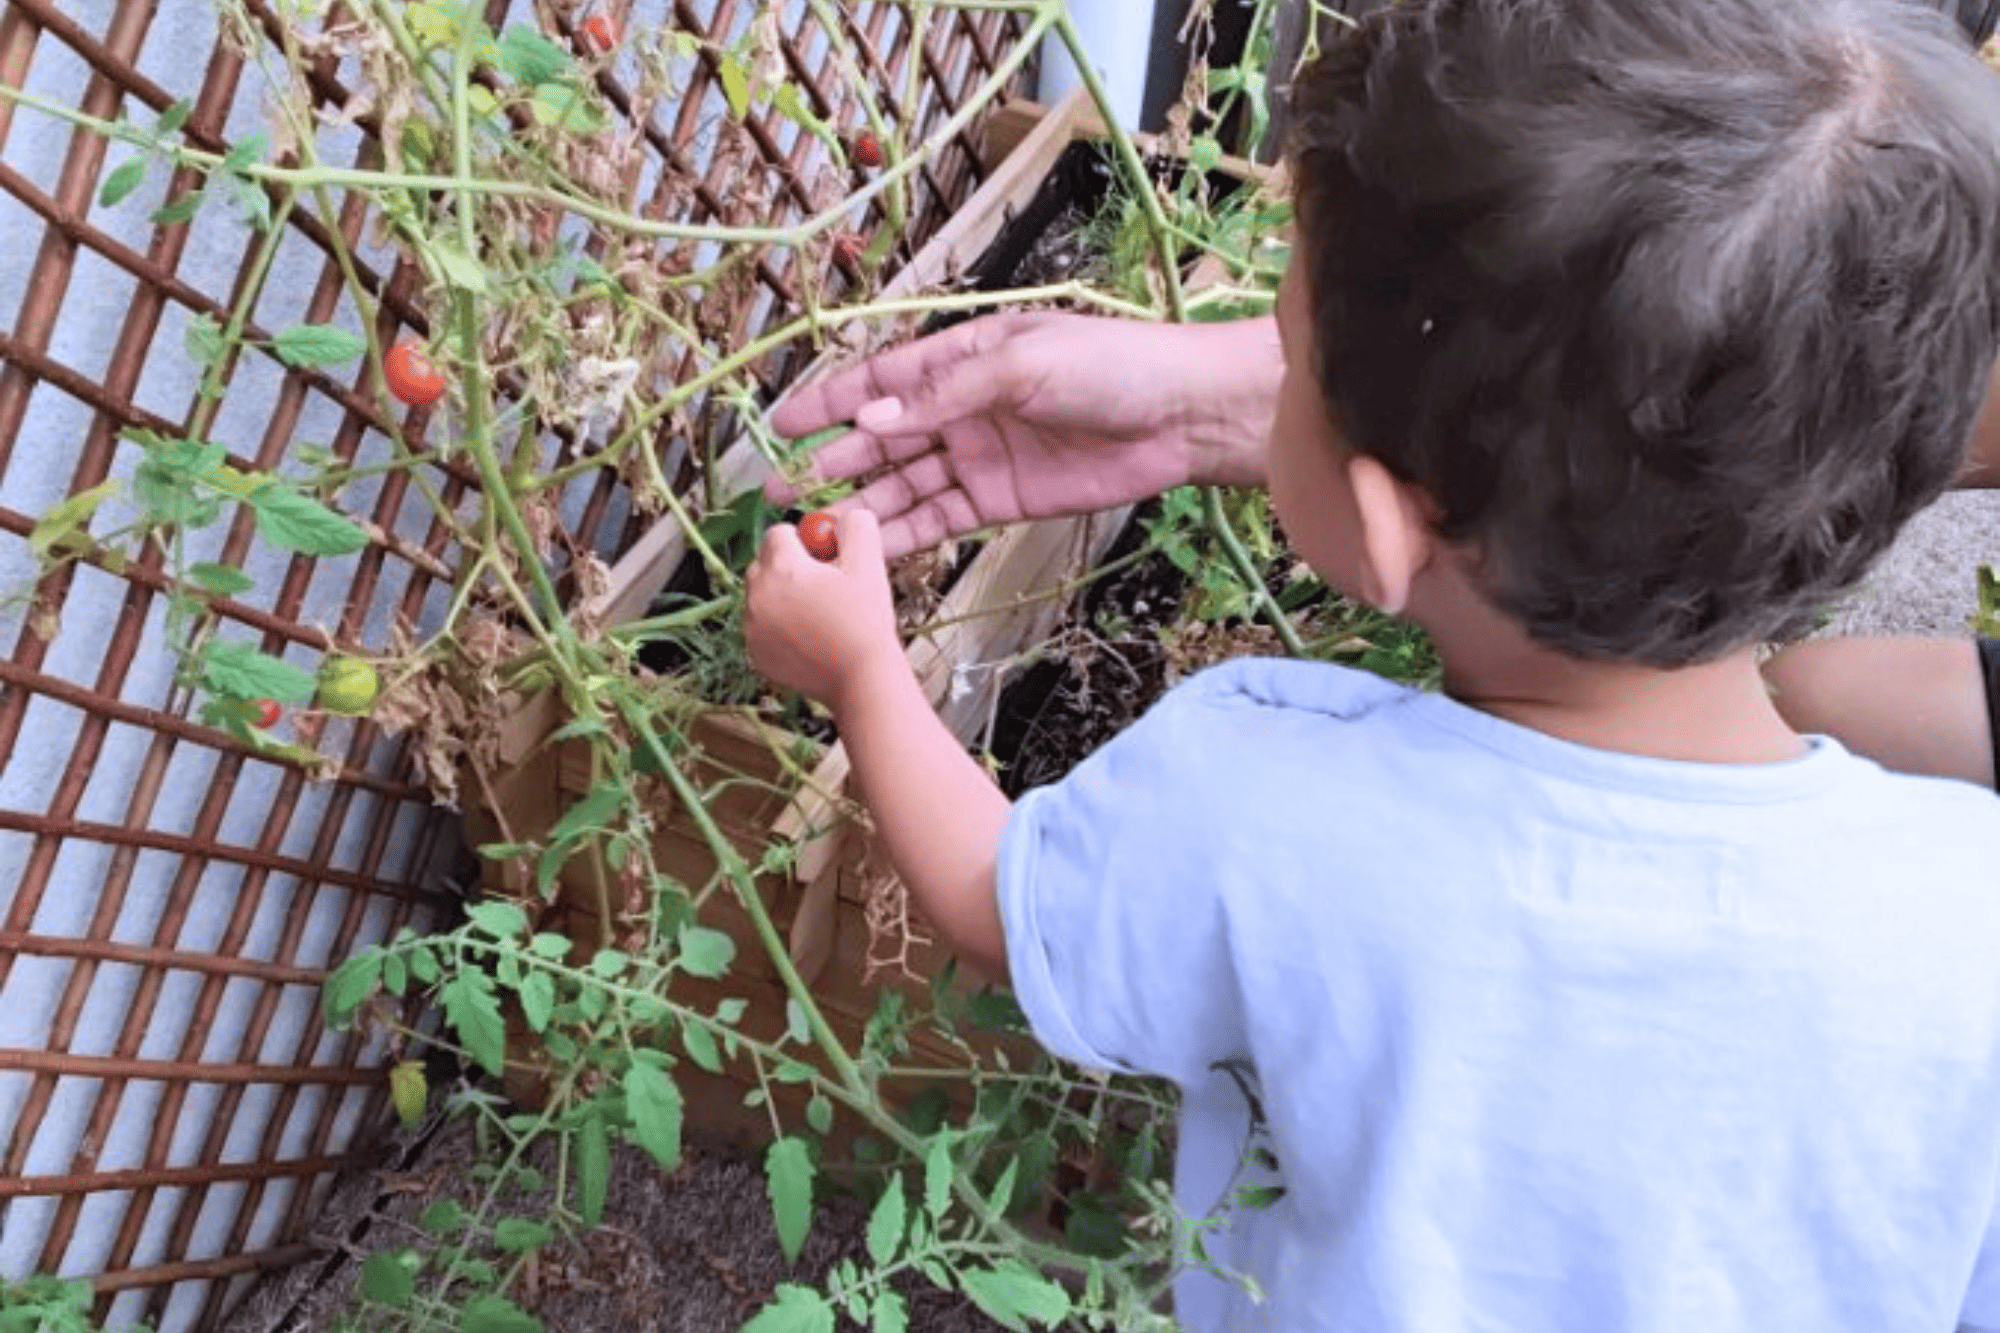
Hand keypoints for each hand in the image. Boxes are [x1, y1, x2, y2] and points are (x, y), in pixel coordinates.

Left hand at [745, 508, 903, 708]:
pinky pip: (760, 626)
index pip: (779, 533)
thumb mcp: (869, 563)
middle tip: (824, 586)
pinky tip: (809, 637)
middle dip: (789, 567)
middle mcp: (757, 595)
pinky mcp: (754, 654)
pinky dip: (778, 626)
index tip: (828, 560)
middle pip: (764, 562)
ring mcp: (752, 628)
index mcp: (782, 568)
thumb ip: (856, 526)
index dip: (806, 542)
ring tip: (818, 613)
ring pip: (761, 595)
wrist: (861, 680)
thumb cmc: (865, 622)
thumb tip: (844, 516)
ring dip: (782, 596)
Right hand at [765, 311, 1281, 557]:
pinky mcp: (1001, 498)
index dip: (829, 403)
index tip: (783, 426)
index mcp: (961, 356)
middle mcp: (961, 406)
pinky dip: (905, 532)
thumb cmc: (1113, 365)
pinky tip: (869, 545)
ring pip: (904, 482)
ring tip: (816, 525)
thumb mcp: (1022, 364)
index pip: (880, 380)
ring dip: (860, 502)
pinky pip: (941, 517)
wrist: (1184, 415)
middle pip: (881, 437)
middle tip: (781, 491)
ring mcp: (979, 454)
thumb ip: (943, 395)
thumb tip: (872, 419)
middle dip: (831, 461)